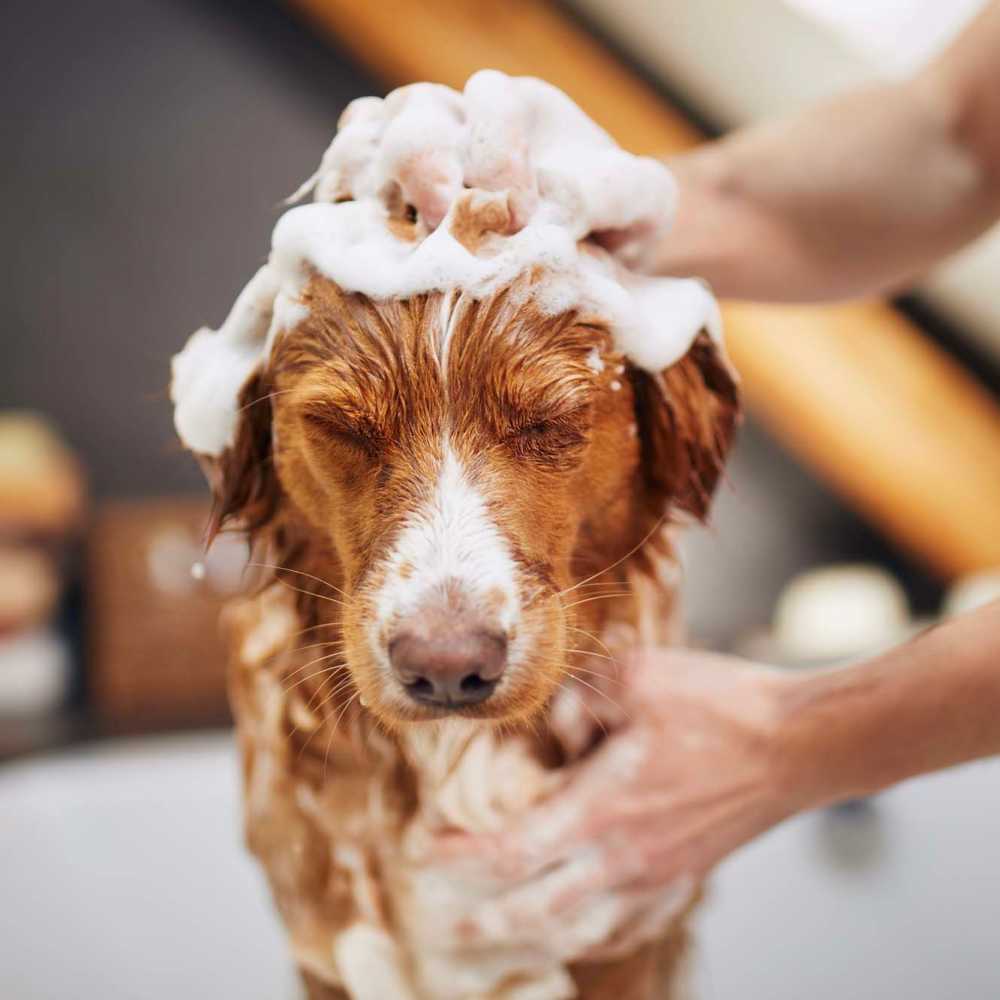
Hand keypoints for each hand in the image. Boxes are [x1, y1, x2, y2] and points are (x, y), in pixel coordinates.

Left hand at [433, 648, 798, 960]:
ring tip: (503, 941)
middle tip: (448, 925)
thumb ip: (576, 702)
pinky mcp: (687, 875)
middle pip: (535, 910)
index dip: (458, 856)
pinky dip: (593, 936)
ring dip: (533, 938)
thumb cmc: (719, 707)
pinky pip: (630, 926)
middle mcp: (623, 858)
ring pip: (580, 931)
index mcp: (601, 811)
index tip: (423, 852)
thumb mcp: (634, 678)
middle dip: (484, 920)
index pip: (508, 850)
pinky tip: (582, 933)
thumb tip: (552, 730)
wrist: (799, 743)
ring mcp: (659, 876)